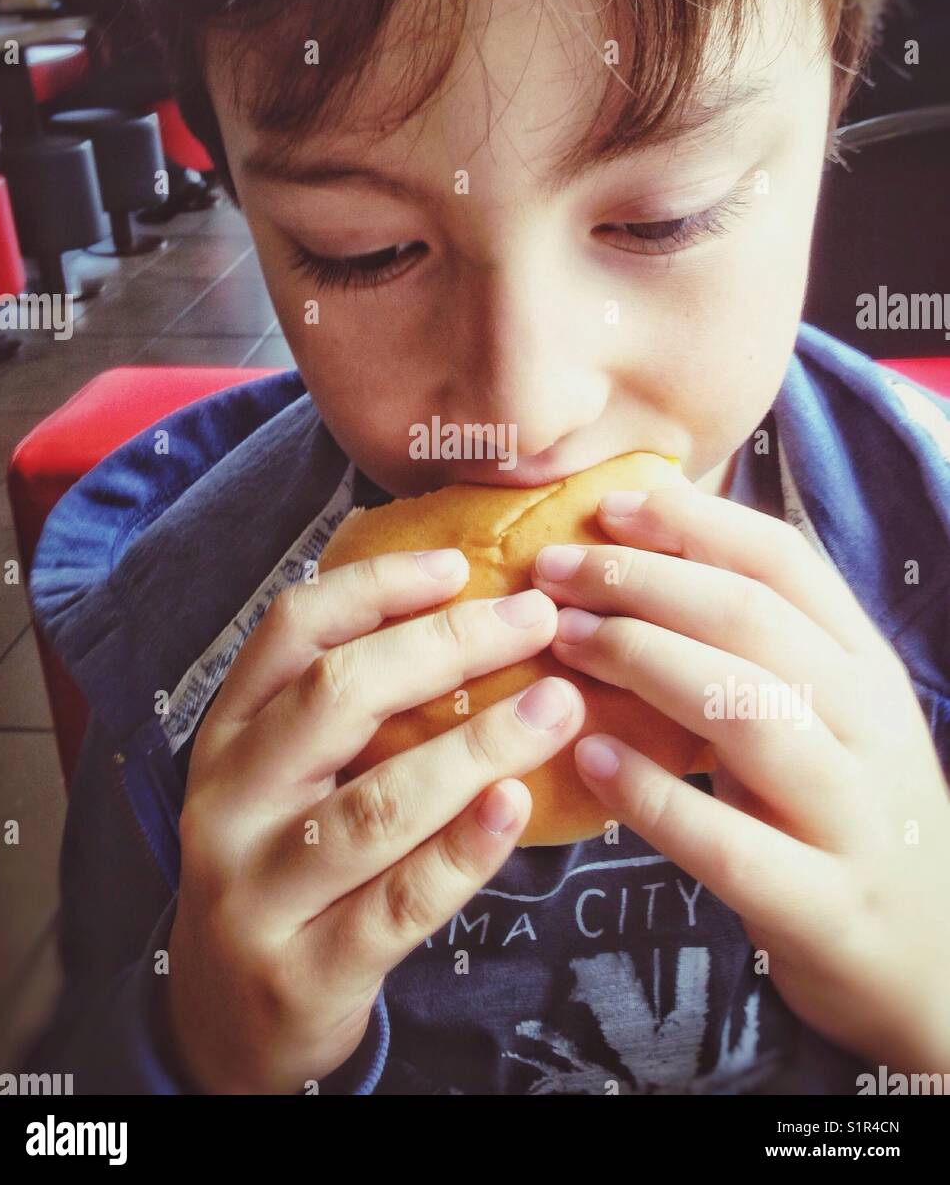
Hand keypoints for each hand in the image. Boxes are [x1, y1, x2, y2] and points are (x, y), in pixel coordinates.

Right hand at [166, 549, 583, 1092]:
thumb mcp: (284, 774)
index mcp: (228, 734)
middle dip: (447, 646)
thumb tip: (468, 607)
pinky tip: (516, 805)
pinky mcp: (305, 970)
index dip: (376, 586)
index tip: (459, 565)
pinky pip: (397, 902)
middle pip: (337, 697)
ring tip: (557, 706)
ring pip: (377, 803)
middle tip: (536, 619)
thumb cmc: (283, 864)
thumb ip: (347, 705)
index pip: (291, 630)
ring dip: (478, 746)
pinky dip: (463, 850)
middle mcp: (231, 802)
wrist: (230, 1018)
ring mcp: (259, 891)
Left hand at [530, 480, 949, 1074]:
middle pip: (754, 621)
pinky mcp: (824, 904)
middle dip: (642, 581)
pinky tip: (586, 759)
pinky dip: (652, 794)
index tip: (608, 506)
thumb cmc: (845, 816)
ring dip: (643, 662)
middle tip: (554, 572)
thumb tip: (644, 559)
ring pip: (748, 711)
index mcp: (865, 667)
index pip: (783, 562)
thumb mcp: (825, 719)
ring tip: (564, 641)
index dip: (691, 523)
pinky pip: (729, 842)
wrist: (935, 961)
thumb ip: (756, 650)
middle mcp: (870, 726)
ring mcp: (855, 817)